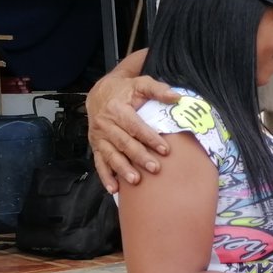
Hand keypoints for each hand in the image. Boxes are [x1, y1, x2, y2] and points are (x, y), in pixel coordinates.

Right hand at [87, 54, 179, 192]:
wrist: (99, 92)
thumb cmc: (125, 90)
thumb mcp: (140, 83)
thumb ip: (158, 89)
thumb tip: (177, 97)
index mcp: (117, 109)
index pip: (135, 126)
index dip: (150, 138)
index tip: (166, 149)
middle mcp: (105, 124)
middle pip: (124, 143)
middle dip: (139, 157)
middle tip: (155, 168)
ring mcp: (99, 137)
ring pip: (111, 155)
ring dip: (122, 169)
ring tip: (136, 180)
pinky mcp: (96, 146)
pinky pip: (99, 163)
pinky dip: (106, 177)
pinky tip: (114, 189)